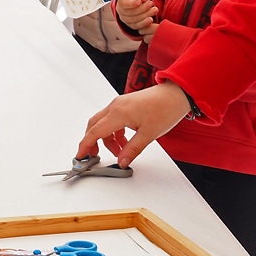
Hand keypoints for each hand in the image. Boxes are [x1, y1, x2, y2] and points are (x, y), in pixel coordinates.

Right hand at [77, 82, 191, 167]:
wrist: (176, 95)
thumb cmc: (165, 109)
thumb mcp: (149, 135)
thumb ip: (132, 149)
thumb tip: (122, 161)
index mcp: (118, 113)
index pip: (95, 131)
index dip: (85, 145)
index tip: (80, 155)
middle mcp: (115, 106)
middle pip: (94, 125)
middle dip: (92, 142)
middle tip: (94, 156)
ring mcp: (119, 104)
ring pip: (103, 123)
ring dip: (107, 138)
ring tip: (120, 151)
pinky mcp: (125, 105)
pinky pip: (112, 119)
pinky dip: (114, 132)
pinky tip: (125, 141)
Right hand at [115, 0, 159, 39]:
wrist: (134, 7)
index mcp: (121, 3)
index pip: (123, 4)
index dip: (131, 4)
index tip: (139, 2)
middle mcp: (121, 13)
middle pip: (131, 13)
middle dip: (142, 8)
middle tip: (151, 3)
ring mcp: (126, 21)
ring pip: (135, 20)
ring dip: (146, 15)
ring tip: (155, 10)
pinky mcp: (132, 26)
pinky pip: (138, 26)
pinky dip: (145, 23)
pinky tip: (151, 19)